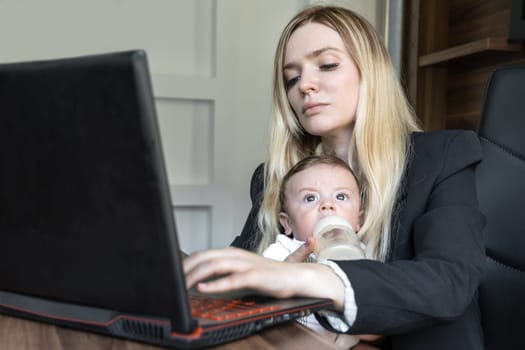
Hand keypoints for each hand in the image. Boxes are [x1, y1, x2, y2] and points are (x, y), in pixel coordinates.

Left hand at [183, 245, 345, 309]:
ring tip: (183, 285)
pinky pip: (232, 279)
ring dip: (196, 275)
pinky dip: (216, 284)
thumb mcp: (245, 270)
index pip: (205, 254)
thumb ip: (228, 271)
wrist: (298, 277)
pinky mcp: (255, 276)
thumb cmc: (272, 275)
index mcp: (234, 252)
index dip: (188, 262)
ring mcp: (247, 264)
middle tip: (173, 279)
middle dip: (187, 268)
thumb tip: (208, 277)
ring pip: (215, 265)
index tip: (175, 273)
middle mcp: (239, 255)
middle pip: (206, 257)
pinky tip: (204, 288)